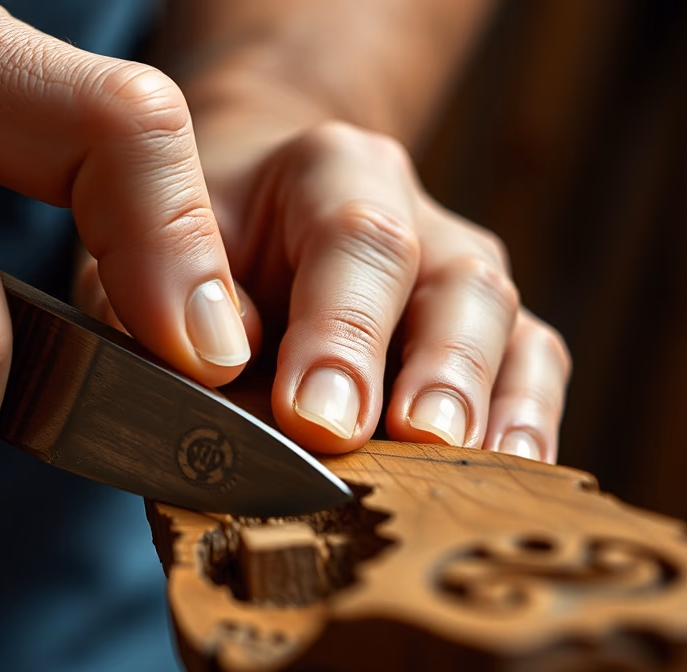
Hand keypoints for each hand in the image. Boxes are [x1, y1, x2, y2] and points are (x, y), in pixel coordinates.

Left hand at [78, 117, 570, 461]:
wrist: (249, 212)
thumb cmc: (193, 253)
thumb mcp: (150, 259)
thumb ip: (164, 319)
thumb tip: (202, 413)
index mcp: (327, 173)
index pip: (353, 243)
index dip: (339, 333)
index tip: (314, 417)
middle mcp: (414, 215)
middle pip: (454, 285)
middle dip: (434, 373)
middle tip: (411, 441)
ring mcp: (461, 274)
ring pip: (506, 328)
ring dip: (487, 410)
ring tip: (463, 481)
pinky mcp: (492, 331)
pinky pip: (536, 368)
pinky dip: (528, 425)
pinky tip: (511, 483)